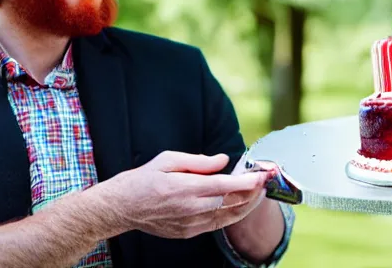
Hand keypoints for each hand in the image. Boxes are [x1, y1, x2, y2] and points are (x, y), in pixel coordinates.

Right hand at [107, 150, 269, 238]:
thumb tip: (223, 160)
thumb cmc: (145, 178)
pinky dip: (232, 214)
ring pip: (228, 217)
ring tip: (259, 193)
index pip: (225, 185)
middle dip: (253, 192)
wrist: (125, 207)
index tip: (262, 175)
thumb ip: (199, 161)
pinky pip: (217, 224)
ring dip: (247, 205)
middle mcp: (191, 209)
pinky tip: (239, 205)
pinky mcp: (189, 232)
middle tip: (266, 181)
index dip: (247, 182)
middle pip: (232, 203)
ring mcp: (191, 224)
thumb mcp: (168, 159)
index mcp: (186, 188)